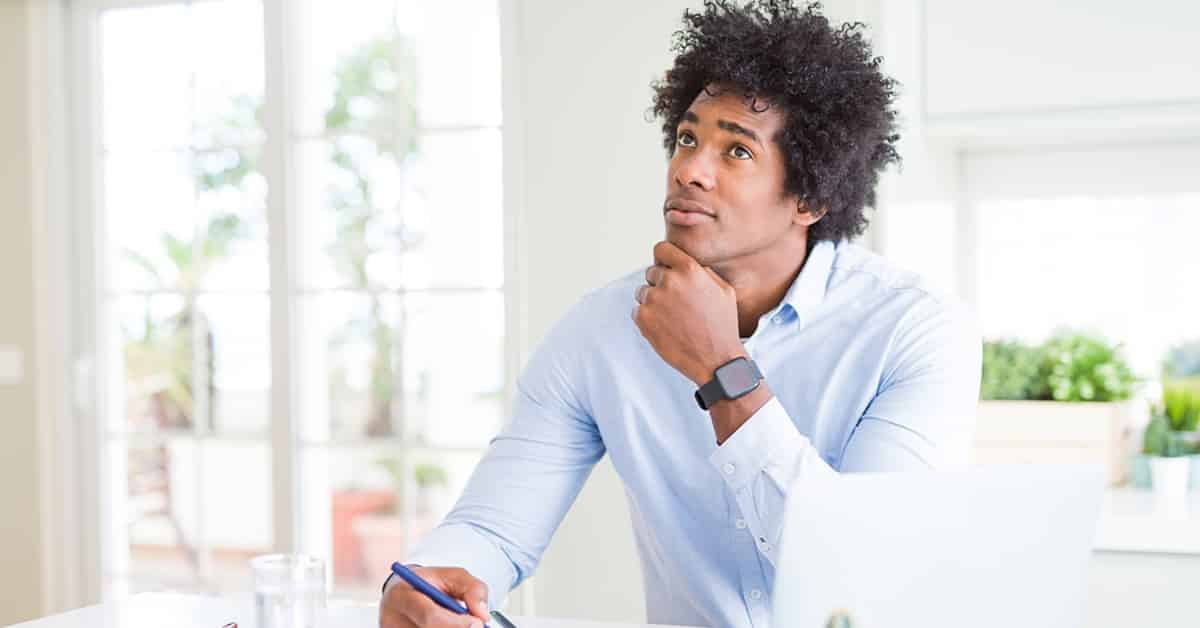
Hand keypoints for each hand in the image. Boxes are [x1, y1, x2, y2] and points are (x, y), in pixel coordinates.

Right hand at [379, 566, 489, 627]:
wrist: (405, 595)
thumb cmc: (430, 585)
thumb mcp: (453, 576)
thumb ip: (472, 589)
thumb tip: (482, 615)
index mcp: (401, 595)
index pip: (430, 616)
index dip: (456, 623)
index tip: (477, 622)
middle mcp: (392, 621)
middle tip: (474, 626)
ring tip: (456, 620)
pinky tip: (447, 624)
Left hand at [633, 241, 745, 385]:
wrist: (716, 360)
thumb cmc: (722, 325)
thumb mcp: (723, 290)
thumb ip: (702, 272)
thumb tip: (686, 263)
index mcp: (690, 270)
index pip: (661, 249)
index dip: (663, 260)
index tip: (666, 269)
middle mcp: (670, 281)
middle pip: (651, 273)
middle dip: (660, 285)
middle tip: (675, 304)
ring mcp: (654, 300)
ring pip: (642, 292)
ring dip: (653, 302)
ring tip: (672, 318)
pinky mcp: (643, 318)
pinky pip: (637, 311)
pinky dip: (647, 319)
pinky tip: (665, 328)